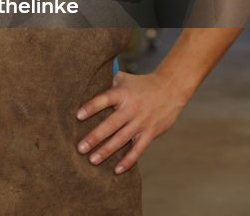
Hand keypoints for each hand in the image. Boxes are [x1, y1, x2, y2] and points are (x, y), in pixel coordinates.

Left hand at [75, 71, 190, 173]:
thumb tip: (86, 86)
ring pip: (122, 139)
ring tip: (93, 160)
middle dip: (95, 137)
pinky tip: (117, 170)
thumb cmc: (141, 84)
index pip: (104, 100)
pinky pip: (139, 149)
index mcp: (122, 93)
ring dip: (107, 150)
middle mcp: (131, 108)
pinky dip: (128, 160)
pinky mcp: (151, 133)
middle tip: (81, 148)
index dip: (92, 107)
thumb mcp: (124, 79)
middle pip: (111, 124)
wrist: (171, 89)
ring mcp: (142, 122)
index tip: (78, 116)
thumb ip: (107, 84)